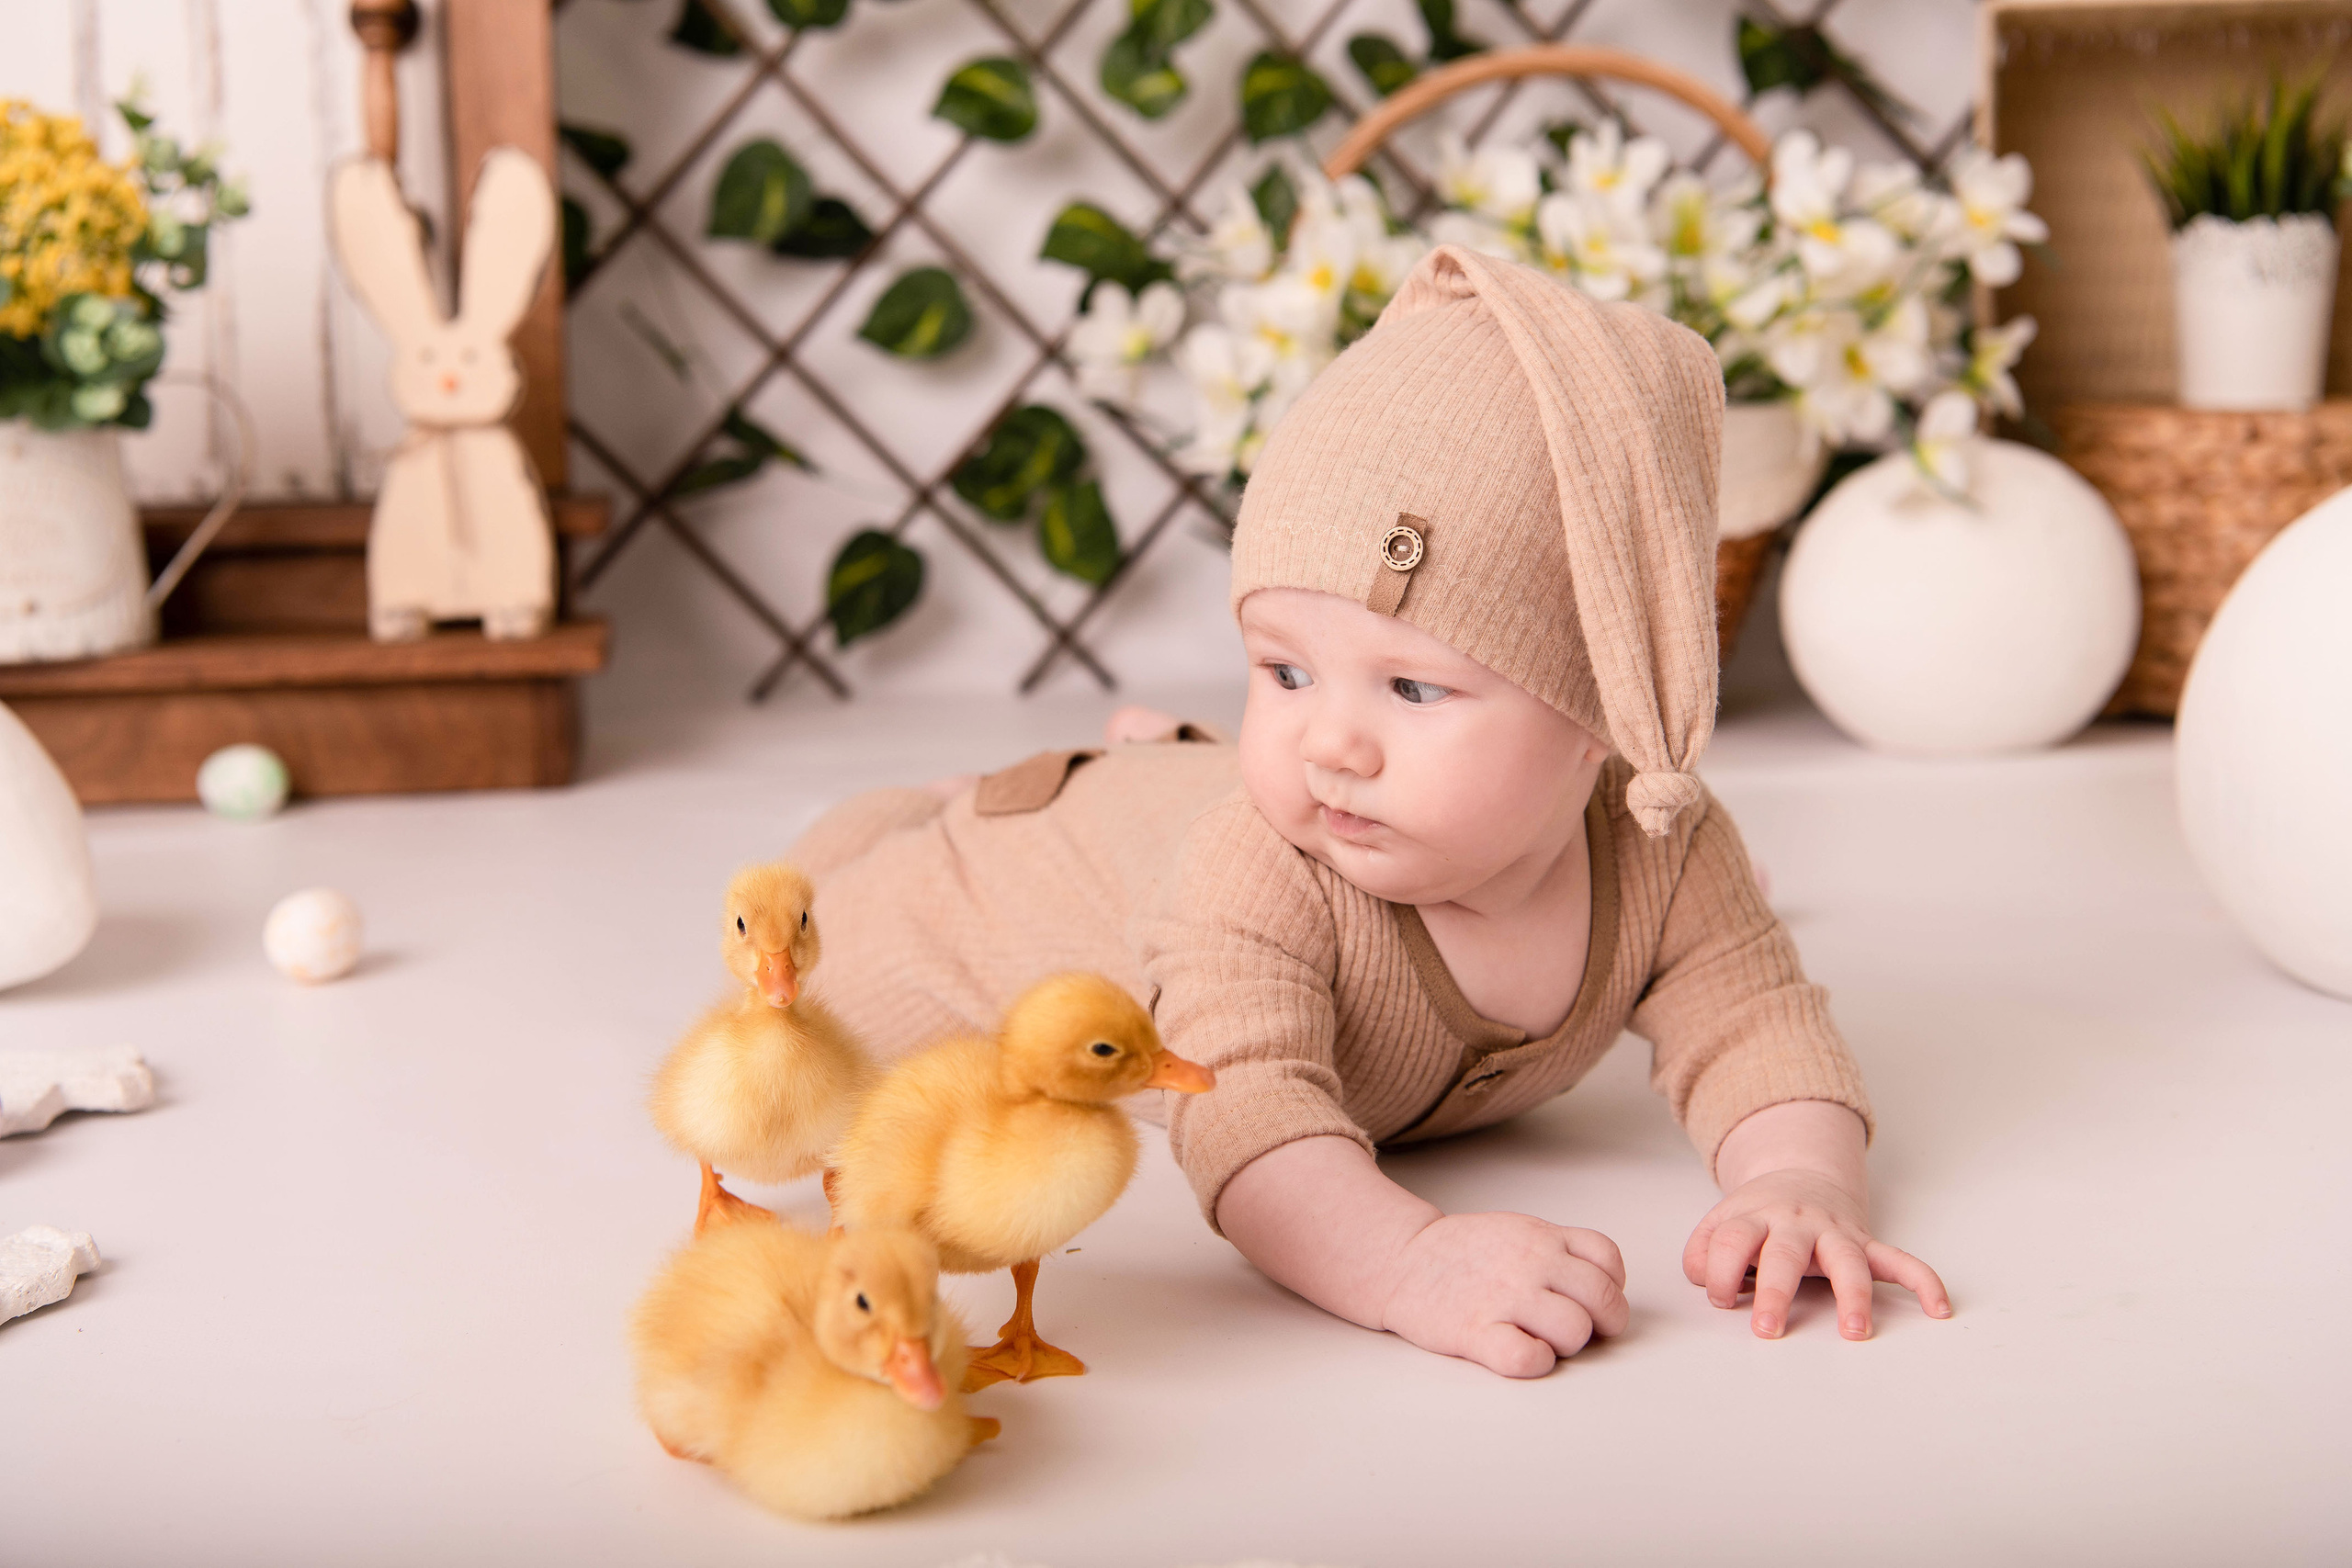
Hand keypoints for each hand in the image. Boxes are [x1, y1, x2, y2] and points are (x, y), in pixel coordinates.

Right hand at [1381, 1211, 1629, 1377]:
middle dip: (1602, 1324)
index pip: (1608, 1261)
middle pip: (1603, 1301)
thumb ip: (1561, 1251)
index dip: (1610, 1287)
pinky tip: (1521, 1353)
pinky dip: (1535, 1362)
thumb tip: (1604, 1288)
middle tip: (1577, 1331)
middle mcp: (1531, 1262)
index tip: (1589, 1301)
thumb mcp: (1519, 1230)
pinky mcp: (1477, 1331)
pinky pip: (1528, 1357)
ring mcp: (1505, 1296)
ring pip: (1574, 1331)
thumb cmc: (1465, 1254)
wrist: (1402, 1261)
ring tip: (1542, 1340)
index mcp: (1543, 1237)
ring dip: (1566, 1345)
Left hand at [1683, 1168, 1949, 1339]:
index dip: (1718, 1272)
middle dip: (1776, 1292)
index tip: (1719, 1299)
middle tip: (1767, 1327)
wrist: (1802, 1177)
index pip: (1731, 1241)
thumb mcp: (1720, 1223)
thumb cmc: (1759, 1216)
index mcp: (1754, 1217)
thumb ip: (1702, 1252)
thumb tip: (1706, 1283)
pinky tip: (1939, 1307)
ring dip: (1853, 1295)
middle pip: (1785, 1254)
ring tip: (1855, 1331)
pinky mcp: (1865, 1243)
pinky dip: (1922, 1280)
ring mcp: (1835, 1232)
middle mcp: (1796, 1222)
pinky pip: (1899, 1260)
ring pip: (1847, 1260)